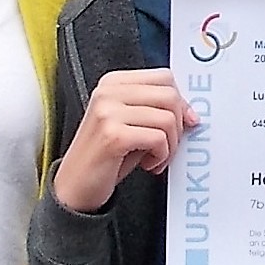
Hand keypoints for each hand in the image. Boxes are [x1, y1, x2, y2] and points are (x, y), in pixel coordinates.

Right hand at [51, 68, 194, 212]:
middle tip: (169, 145)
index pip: (164, 77)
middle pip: (169, 95)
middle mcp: (108, 92)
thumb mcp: (129, 124)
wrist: (74, 187)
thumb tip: (191, 113)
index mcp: (113, 83)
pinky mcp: (113, 135)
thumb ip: (154, 109)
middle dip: (178, 125)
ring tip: (156, 158)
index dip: (181, 101)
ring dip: (170, 146)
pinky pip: (158, 139)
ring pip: (168, 119)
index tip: (184, 121)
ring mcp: (108, 112)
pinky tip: (149, 165)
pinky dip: (162, 156)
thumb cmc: (105, 157)